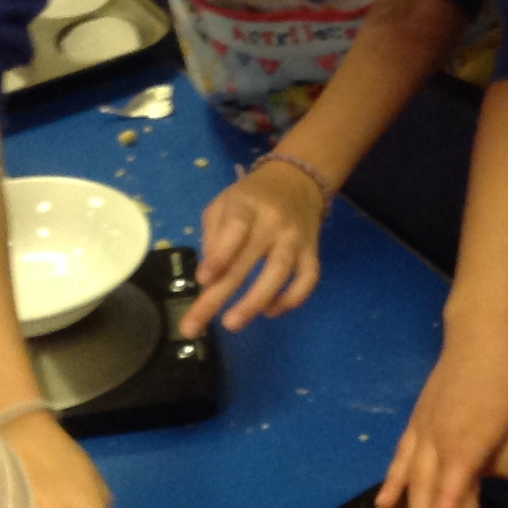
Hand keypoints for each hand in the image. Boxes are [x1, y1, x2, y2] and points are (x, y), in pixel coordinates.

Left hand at [182, 157, 327, 336]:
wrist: (297, 180)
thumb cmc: (250, 198)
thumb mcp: (222, 205)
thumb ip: (213, 236)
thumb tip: (208, 278)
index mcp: (245, 206)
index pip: (234, 229)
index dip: (219, 255)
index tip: (203, 280)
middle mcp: (273, 222)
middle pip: (247, 261)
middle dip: (220, 296)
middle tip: (194, 326)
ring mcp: (295, 238)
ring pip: (280, 272)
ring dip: (255, 302)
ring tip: (232, 324)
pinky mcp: (312, 251)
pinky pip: (308, 279)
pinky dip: (292, 299)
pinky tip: (270, 311)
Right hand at [381, 323, 507, 507]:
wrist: (480, 335)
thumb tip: (487, 479)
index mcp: (472, 440)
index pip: (461, 488)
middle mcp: (441, 440)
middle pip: (433, 493)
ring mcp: (423, 432)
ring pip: (413, 482)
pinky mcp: (415, 425)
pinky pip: (400, 460)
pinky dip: (392, 484)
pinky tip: (384, 507)